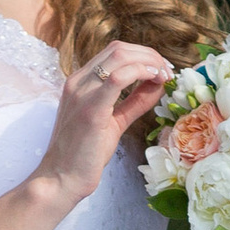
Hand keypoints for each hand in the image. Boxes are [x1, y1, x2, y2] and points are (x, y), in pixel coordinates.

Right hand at [34, 41, 172, 206]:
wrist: (61, 179)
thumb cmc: (84, 155)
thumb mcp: (114, 122)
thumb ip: (134, 103)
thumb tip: (157, 85)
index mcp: (80, 83)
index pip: (114, 53)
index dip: (143, 55)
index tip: (162, 70)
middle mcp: (78, 82)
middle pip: (119, 49)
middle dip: (149, 55)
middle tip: (168, 72)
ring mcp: (82, 93)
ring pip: (119, 56)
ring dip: (149, 62)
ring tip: (164, 76)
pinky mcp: (91, 109)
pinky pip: (118, 77)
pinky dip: (141, 72)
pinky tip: (155, 79)